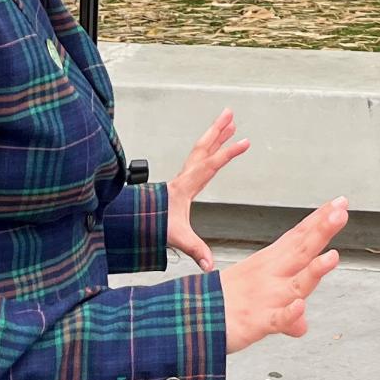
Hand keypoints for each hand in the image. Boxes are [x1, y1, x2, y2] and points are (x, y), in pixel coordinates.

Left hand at [166, 108, 250, 270]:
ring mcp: (184, 175)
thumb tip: (210, 266)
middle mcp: (185, 176)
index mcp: (186, 186)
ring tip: (229, 121)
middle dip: (217, 130)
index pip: (211, 165)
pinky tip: (216, 145)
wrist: (134, 221)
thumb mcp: (177, 237)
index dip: (229, 153)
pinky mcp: (185, 179)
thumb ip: (196, 250)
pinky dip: (210, 147)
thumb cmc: (154, 225)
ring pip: (201, 149)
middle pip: (203, 147)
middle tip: (230, 114)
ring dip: (215, 134)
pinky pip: (200, 157)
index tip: (245, 142)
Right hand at [219, 197, 348, 353]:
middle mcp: (271, 276)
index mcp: (270, 264)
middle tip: (340, 211)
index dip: (319, 222)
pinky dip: (289, 314)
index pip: (298, 239)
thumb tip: (301, 325)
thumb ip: (286, 314)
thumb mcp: (258, 304)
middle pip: (301, 251)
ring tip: (332, 257)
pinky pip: (276, 319)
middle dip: (322, 231)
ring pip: (296, 284)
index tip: (339, 203)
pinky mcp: (257, 323)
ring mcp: (266, 298)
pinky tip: (300, 307)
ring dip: (314, 271)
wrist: (189, 320)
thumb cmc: (223, 306)